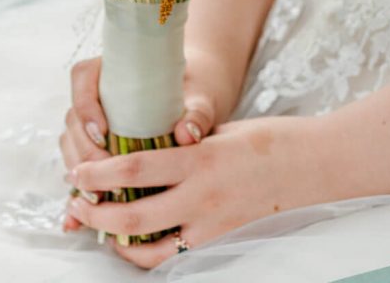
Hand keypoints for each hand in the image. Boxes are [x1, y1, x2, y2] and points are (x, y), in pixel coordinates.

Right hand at [59, 47, 241, 231]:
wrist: (196, 101)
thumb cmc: (195, 92)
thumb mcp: (199, 98)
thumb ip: (197, 113)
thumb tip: (187, 134)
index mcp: (114, 69)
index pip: (83, 76)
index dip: (86, 105)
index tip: (102, 131)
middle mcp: (97, 93)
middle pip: (74, 118)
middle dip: (84, 150)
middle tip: (103, 175)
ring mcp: (93, 120)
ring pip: (72, 143)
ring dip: (80, 172)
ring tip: (98, 197)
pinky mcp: (96, 146)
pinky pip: (79, 166)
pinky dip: (78, 191)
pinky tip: (77, 218)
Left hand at [67, 116, 323, 267]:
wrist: (314, 167)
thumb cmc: (269, 139)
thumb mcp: (220, 131)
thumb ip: (185, 144)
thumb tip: (152, 147)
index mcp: (198, 158)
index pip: (136, 167)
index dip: (100, 173)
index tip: (77, 172)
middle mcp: (202, 195)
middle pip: (134, 214)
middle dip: (96, 212)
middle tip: (75, 204)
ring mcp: (213, 225)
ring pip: (151, 247)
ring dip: (118, 241)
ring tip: (100, 228)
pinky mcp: (224, 242)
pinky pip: (178, 256)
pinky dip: (152, 254)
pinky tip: (137, 244)